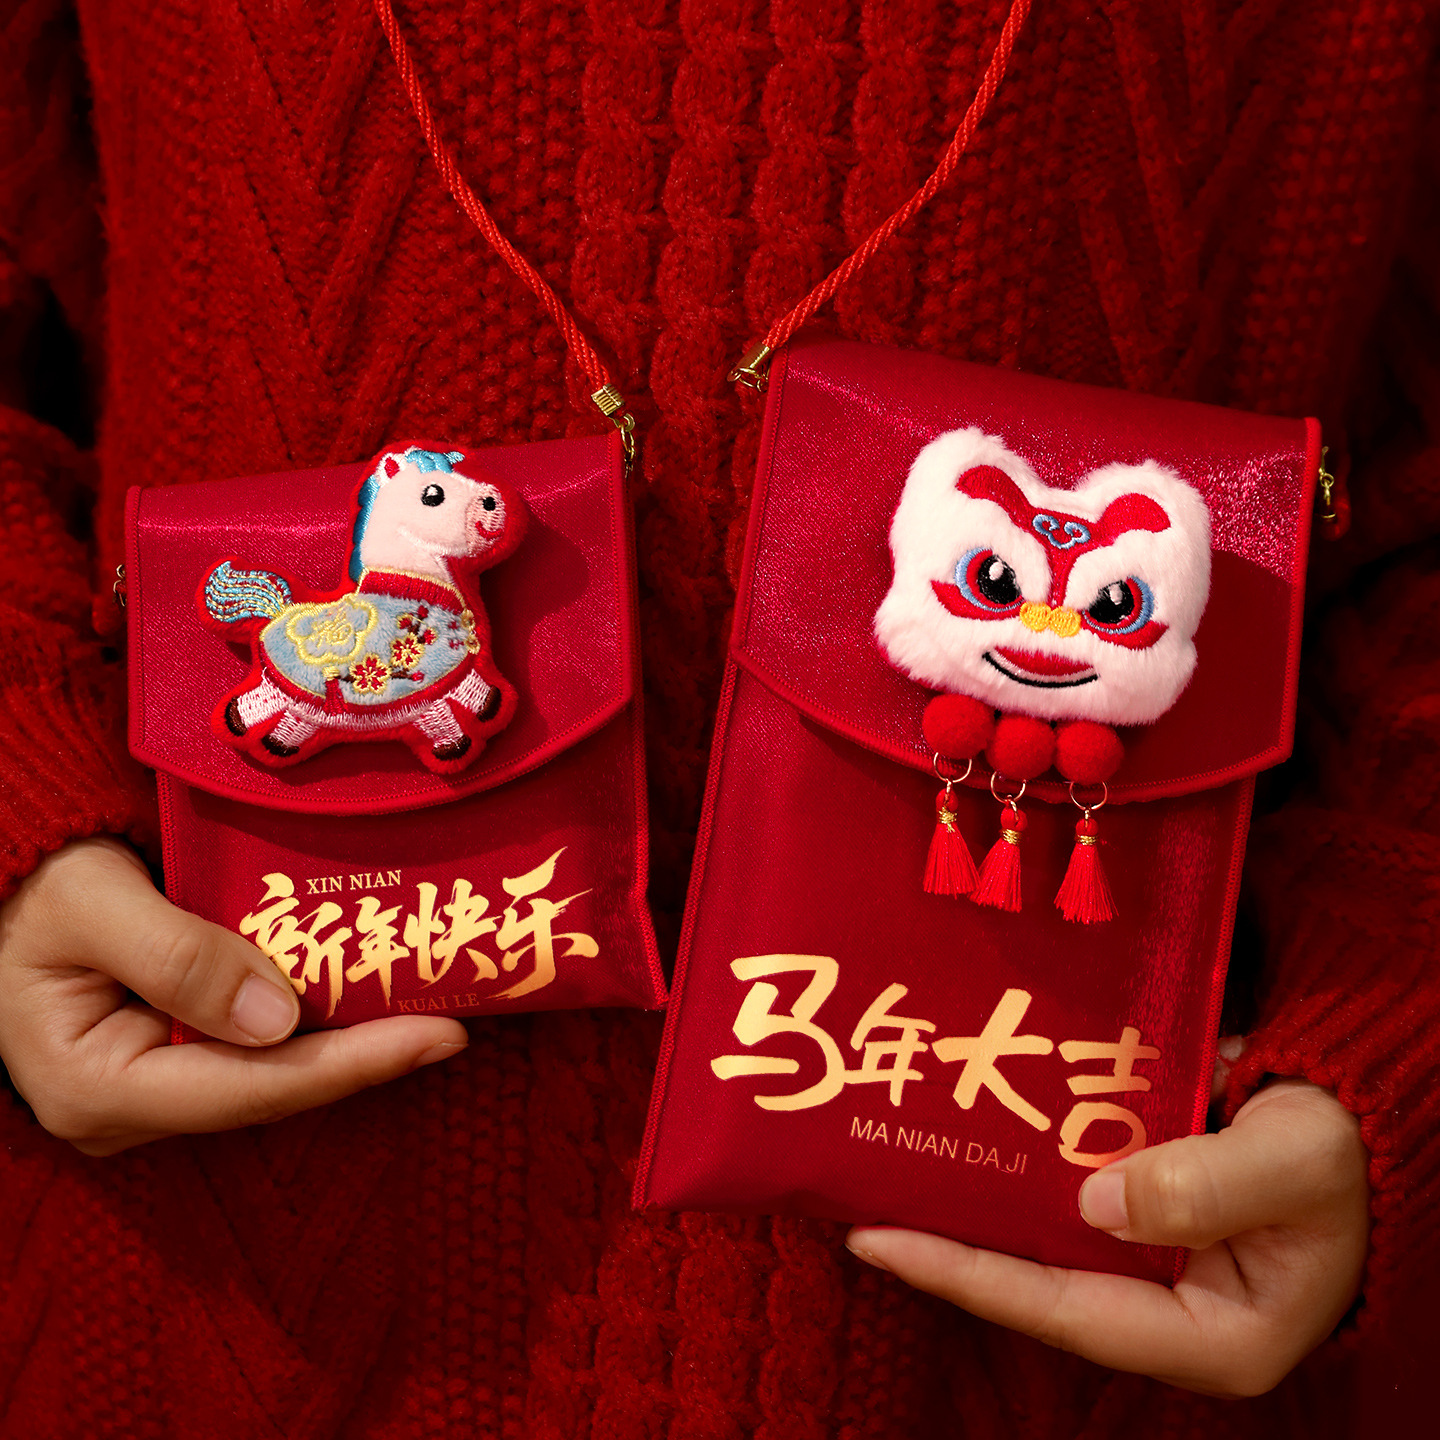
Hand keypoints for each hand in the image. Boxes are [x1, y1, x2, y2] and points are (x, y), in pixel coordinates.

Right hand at [0, 838, 467, 1154]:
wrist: (1, 887)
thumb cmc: (30, 890)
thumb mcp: (87, 905)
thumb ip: (176, 955)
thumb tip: (281, 1016)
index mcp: (100, 1088)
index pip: (254, 1086)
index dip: (355, 1064)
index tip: (443, 1035)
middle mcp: (137, 1106)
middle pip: (277, 1084)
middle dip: (371, 1052)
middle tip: (466, 1014)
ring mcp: (160, 1084)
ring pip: (278, 1067)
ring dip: (357, 1035)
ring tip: (444, 999)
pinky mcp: (179, 1054)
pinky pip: (264, 1041)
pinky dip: (323, 1015)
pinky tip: (381, 987)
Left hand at [846, 1073, 1369, 1396]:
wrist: (1373, 1104)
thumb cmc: (1350, 1145)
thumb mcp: (1296, 1163)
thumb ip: (1205, 1184)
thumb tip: (1095, 1201)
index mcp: (1211, 1334)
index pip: (1065, 1311)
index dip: (969, 1276)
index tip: (879, 1239)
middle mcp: (1169, 1307)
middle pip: (1039, 1284)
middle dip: (950, 1248)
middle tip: (856, 1206)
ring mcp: (1154, 1259)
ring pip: (1043, 1241)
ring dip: (973, 1207)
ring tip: (887, 1172)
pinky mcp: (1144, 1209)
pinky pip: (1063, 1197)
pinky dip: (1012, 1170)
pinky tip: (958, 1135)